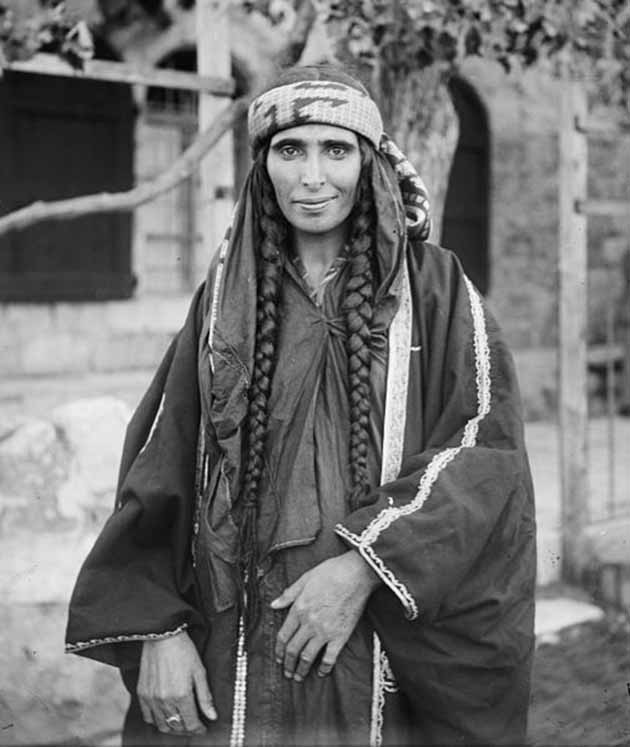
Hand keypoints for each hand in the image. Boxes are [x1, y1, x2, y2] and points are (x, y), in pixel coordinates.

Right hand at [137, 630, 216, 734]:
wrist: (162, 636)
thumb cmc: (183, 650)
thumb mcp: (199, 671)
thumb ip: (205, 697)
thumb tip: (212, 716)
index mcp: (182, 695)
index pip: (191, 724)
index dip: (199, 729)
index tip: (204, 727)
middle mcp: (165, 700)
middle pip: (177, 727)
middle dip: (188, 729)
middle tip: (194, 724)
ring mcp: (151, 699)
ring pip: (162, 725)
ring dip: (173, 727)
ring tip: (181, 721)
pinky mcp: (142, 694)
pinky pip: (148, 717)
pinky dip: (157, 721)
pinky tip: (165, 715)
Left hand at [271, 551, 379, 682]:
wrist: (355, 574)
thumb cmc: (331, 572)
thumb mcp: (305, 578)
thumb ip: (288, 594)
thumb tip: (273, 604)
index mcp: (299, 609)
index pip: (283, 636)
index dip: (279, 650)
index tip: (278, 658)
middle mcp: (309, 623)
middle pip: (293, 649)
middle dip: (288, 664)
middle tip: (287, 673)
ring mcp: (325, 631)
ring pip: (308, 656)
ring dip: (301, 669)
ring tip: (299, 677)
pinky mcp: (340, 636)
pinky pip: (330, 657)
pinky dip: (324, 668)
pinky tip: (321, 673)